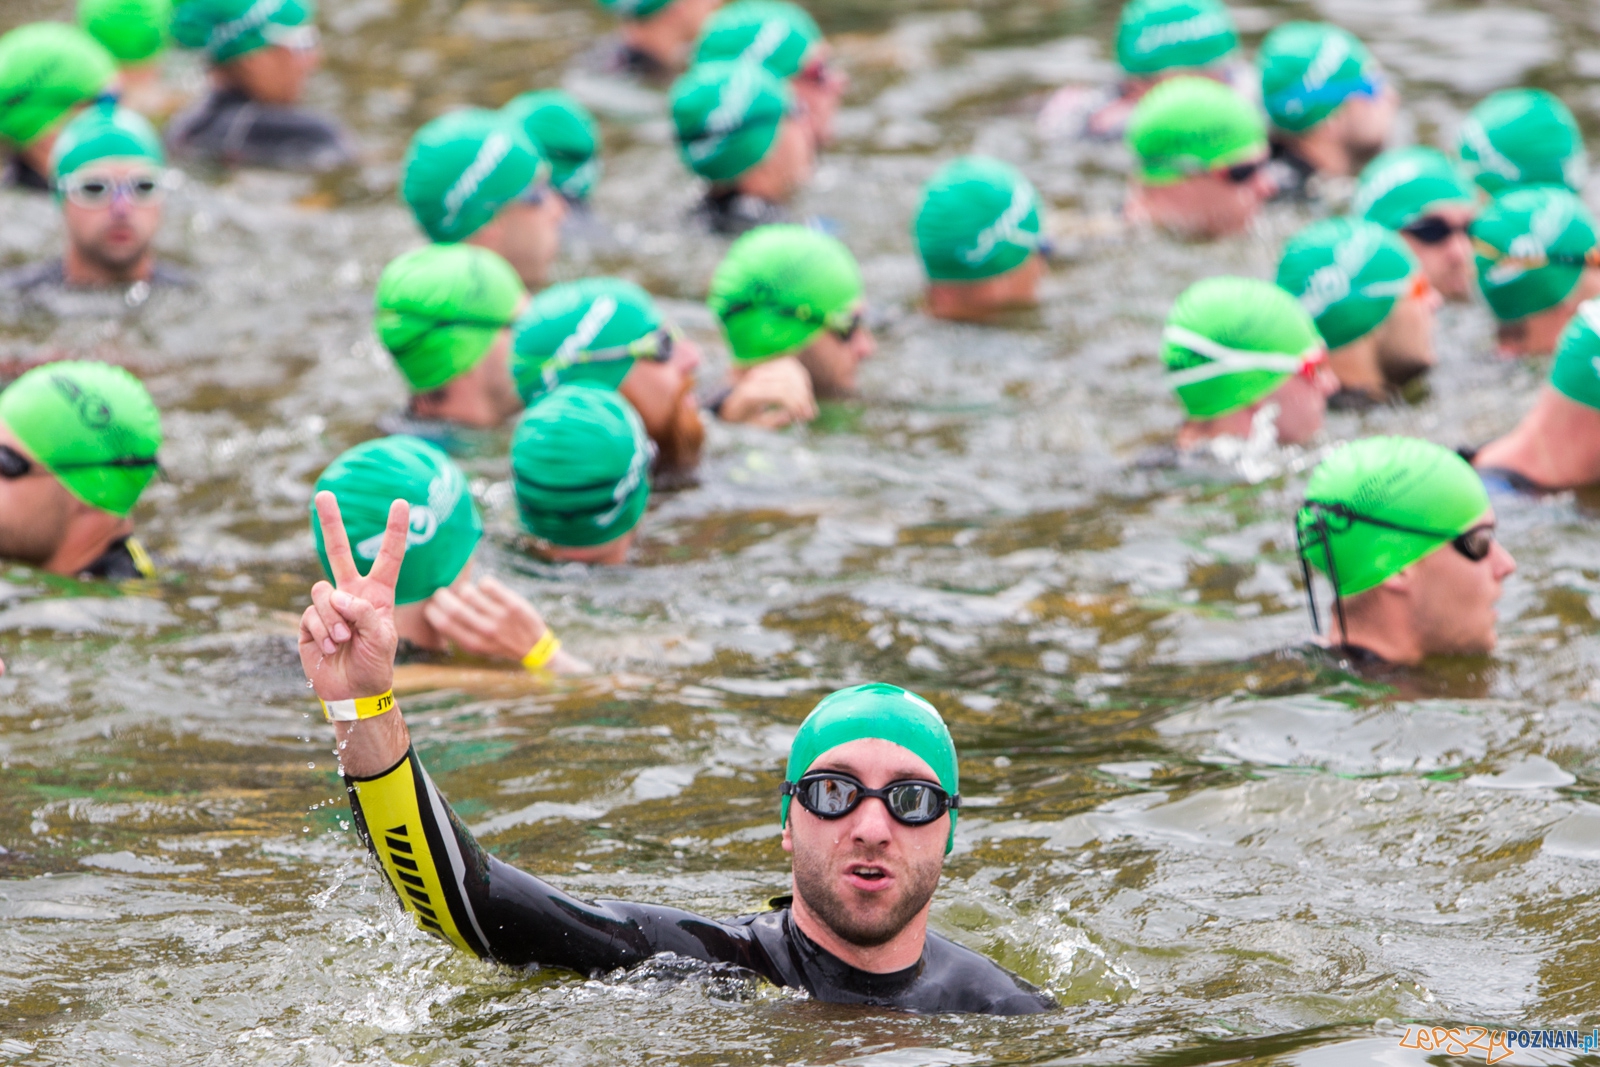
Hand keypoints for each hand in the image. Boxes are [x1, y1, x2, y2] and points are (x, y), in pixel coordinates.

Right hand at [298, 491, 407, 701]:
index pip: (389, 556)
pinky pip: (311, 615)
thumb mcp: (382, 637)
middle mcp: (351, 593)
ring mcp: (328, 606)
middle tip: (324, 494)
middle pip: (338, 552)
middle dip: (330, 523)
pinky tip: (330, 648)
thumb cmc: (376, 663)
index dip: (395, 530)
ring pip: (323, 593)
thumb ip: (364, 612)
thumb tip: (337, 595)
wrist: (353, 691)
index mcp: (377, 593)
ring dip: (335, 620)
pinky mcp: (309, 622)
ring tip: (344, 641)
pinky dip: (322, 632)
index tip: (402, 502)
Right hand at [423, 576, 547, 662]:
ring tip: (469, 593)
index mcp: (473, 644)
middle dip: (442, 596)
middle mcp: (485, 631)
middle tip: (444, 593)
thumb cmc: (499, 644)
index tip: (434, 605)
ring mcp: (500, 617)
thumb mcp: (477, 648)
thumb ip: (459, 633)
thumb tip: (434, 613)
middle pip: (453, 607)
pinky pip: (487, 583)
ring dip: (464, 589)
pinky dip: (483, 582)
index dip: (432, 610)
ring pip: (468, 592)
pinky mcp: (513, 604)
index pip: (442, 623)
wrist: (534, 648)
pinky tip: (487, 589)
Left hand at [719, 356, 817, 427]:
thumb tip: (793, 415)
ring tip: (808, 406)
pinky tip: (805, 394)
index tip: (806, 417)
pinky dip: (801, 380)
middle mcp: (756, 375)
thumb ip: (774, 422)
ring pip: (792, 371)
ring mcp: (762, 367)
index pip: (781, 393)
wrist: (727, 400)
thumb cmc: (741, 417)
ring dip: (804, 388)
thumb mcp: (755, 426)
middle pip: (789, 381)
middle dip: (803, 397)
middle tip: (810, 415)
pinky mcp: (769, 363)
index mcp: (750, 392)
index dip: (797, 404)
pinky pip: (791, 367)